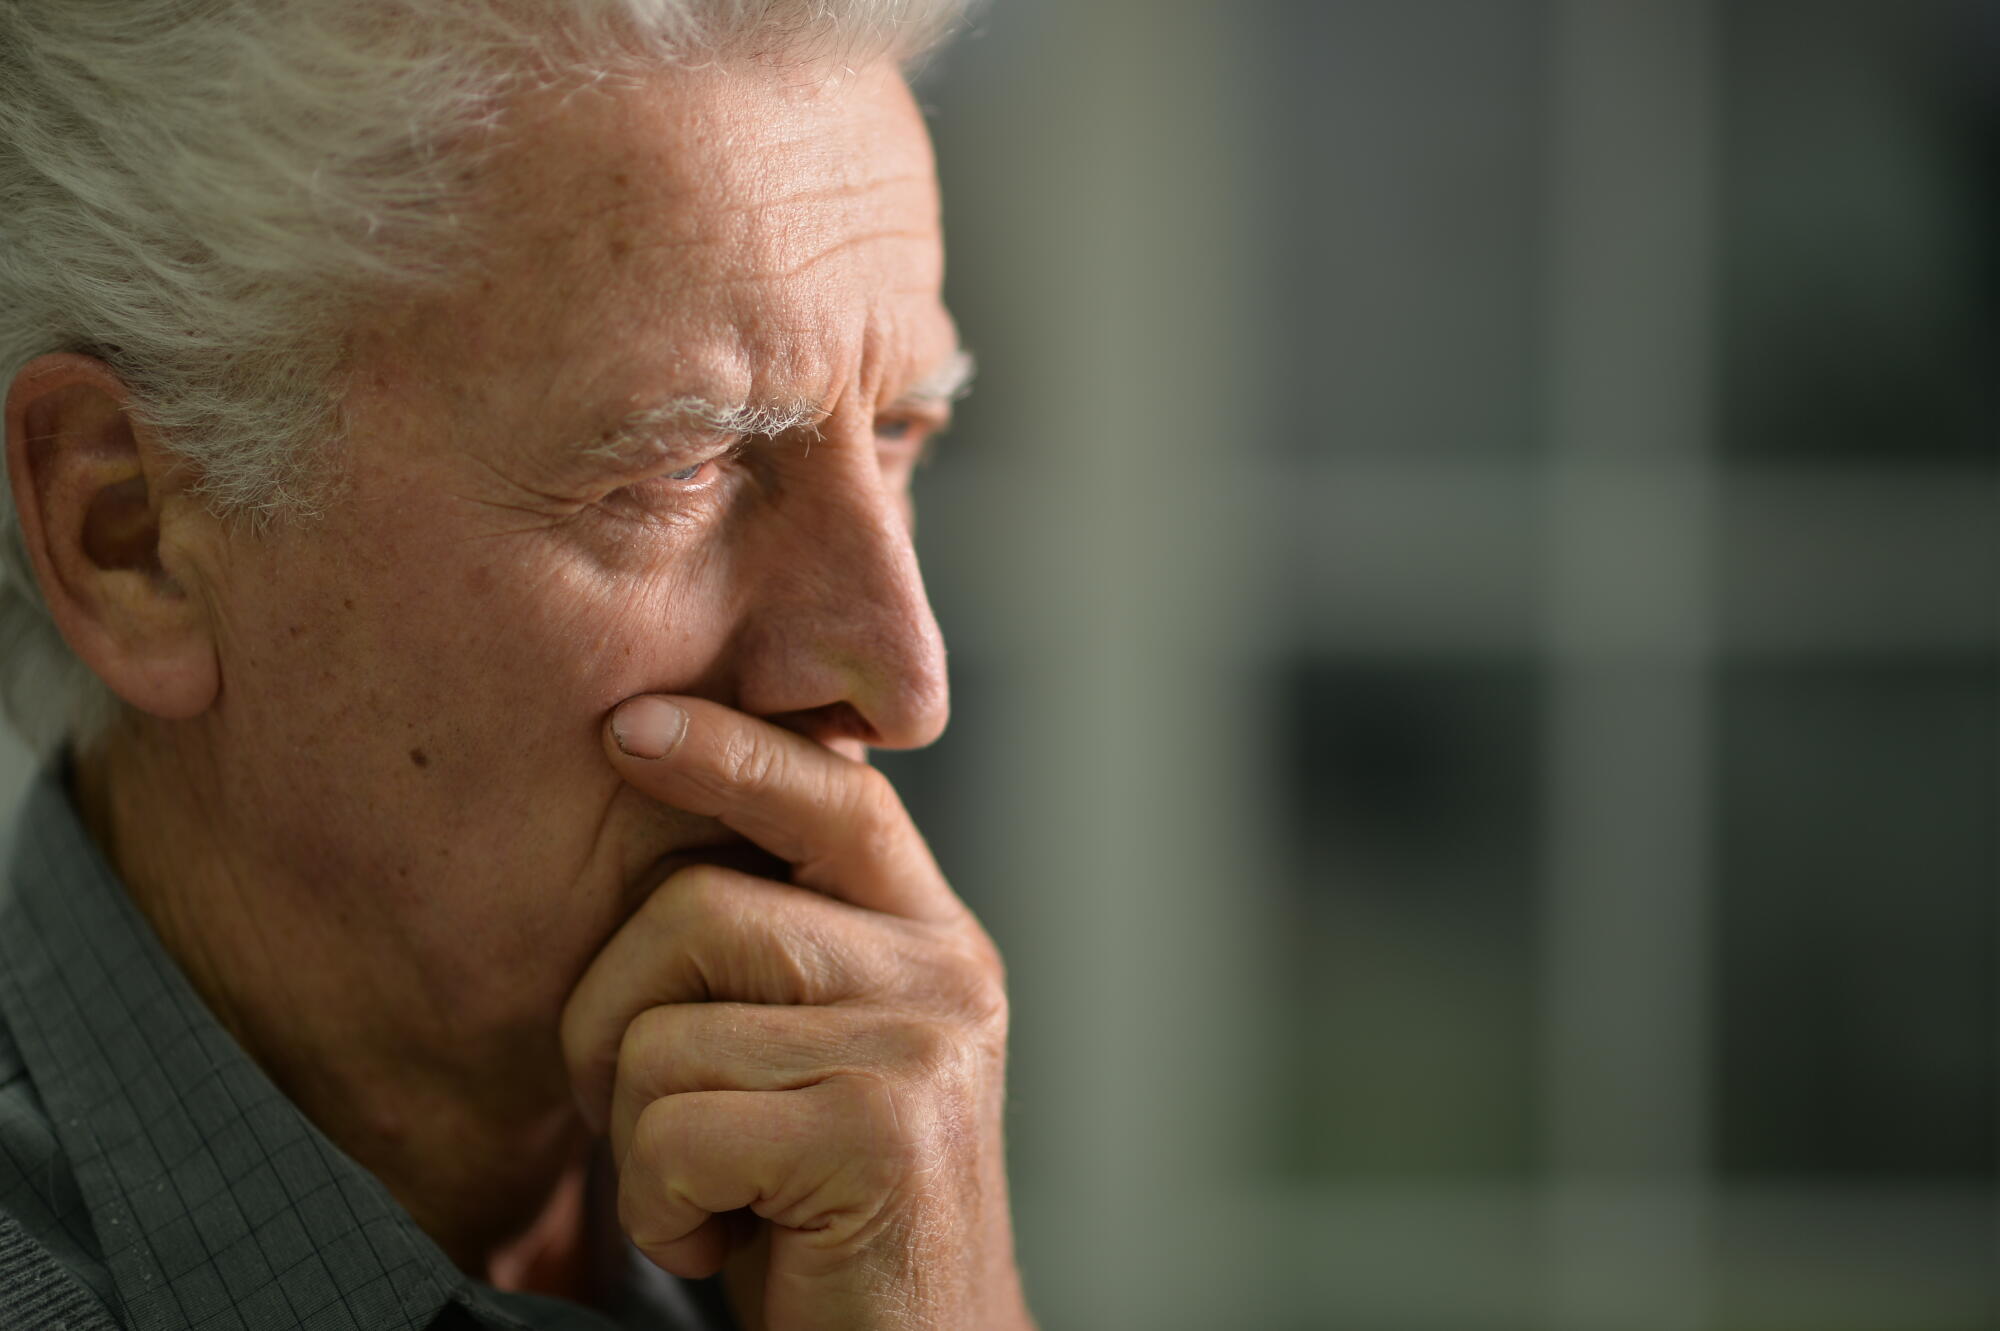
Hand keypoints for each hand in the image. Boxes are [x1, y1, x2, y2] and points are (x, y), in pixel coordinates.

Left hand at [560, 695, 1033, 1330]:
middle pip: (694, 906)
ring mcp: (920, 1047)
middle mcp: (944, 974)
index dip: (731, 750)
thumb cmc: (827, 1216)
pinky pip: (674, 1129)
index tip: (631, 729)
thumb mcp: (816, 1056)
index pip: (833, 798)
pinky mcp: (878, 1133)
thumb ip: (782, 949)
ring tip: (712, 1193)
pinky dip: (661, 1206)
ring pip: (665, 1029)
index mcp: (929, 939)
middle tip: (640, 1119)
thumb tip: (659, 821)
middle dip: (610, 1020)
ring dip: (636, 1138)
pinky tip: (727, 1241)